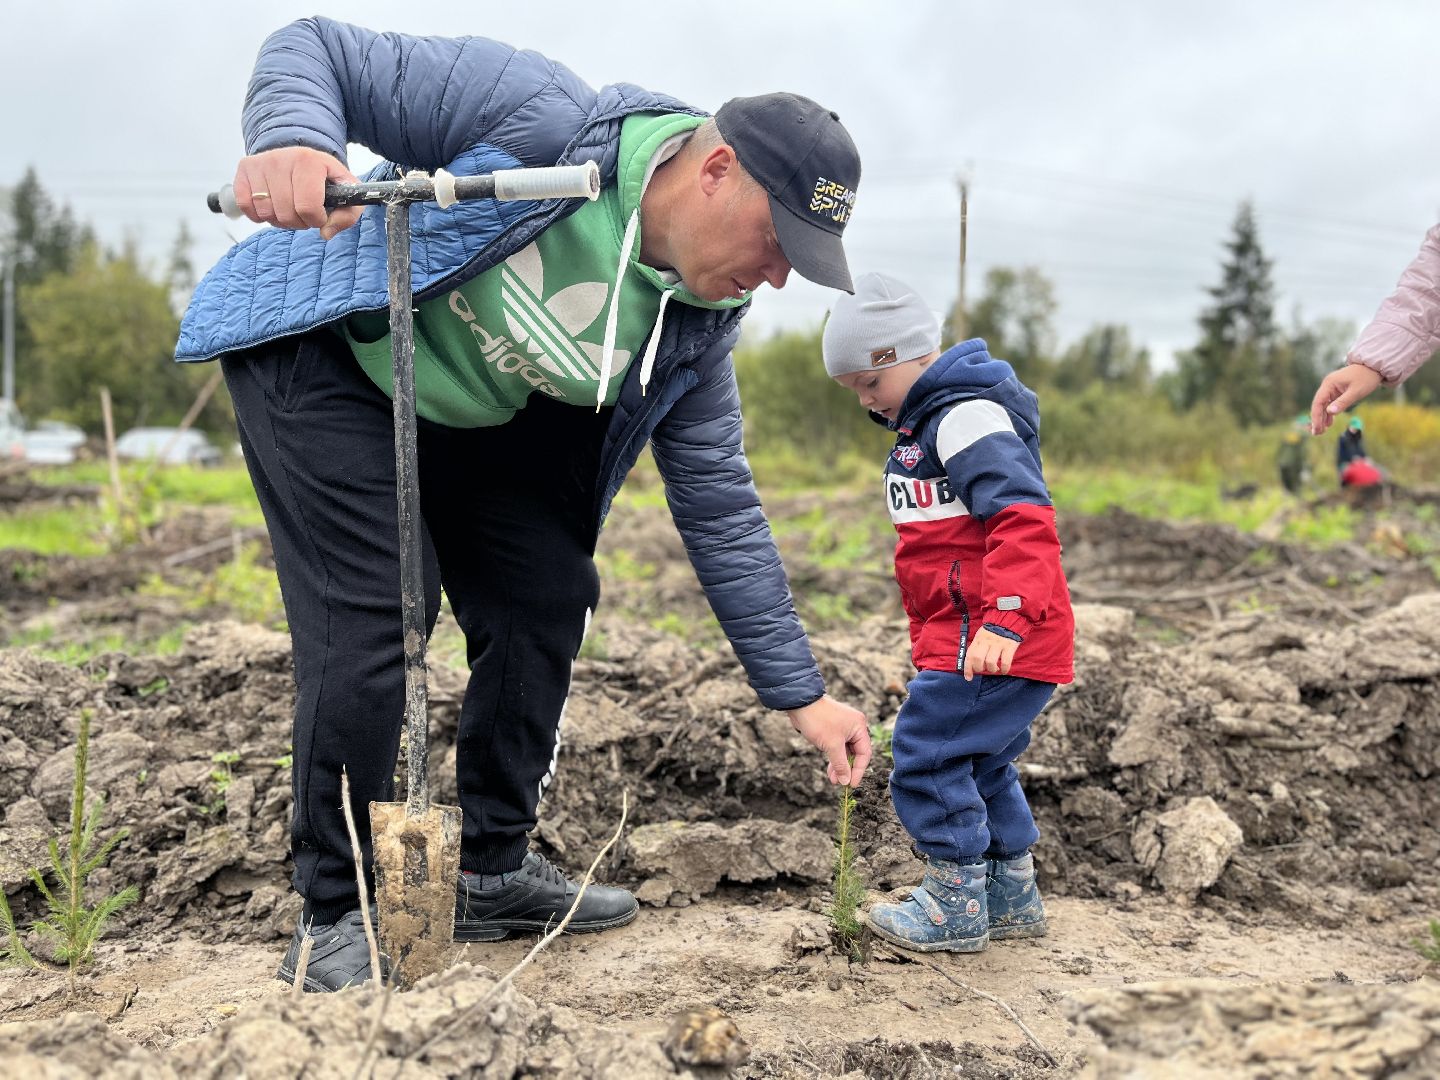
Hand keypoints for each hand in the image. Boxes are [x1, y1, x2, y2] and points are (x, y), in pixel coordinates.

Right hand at [232, 147, 362, 239]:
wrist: (298, 157)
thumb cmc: (322, 177)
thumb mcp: (345, 191)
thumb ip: (347, 215)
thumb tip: (326, 233)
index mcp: (308, 161)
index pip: (308, 207)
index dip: (316, 220)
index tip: (319, 214)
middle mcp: (281, 158)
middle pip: (286, 213)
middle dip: (299, 222)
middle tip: (304, 212)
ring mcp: (260, 163)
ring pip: (266, 212)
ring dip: (279, 220)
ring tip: (289, 208)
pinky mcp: (244, 169)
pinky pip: (246, 206)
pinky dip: (258, 214)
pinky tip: (272, 206)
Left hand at [787, 695, 870, 787]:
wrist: (800, 704)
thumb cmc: (818, 721)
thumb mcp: (831, 745)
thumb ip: (841, 764)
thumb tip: (846, 781)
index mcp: (859, 727)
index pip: (864, 753)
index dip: (858, 770)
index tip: (851, 784)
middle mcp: (854, 727)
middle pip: (856, 753)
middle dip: (847, 769)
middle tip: (841, 783)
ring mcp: (843, 728)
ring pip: (845, 752)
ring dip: (840, 765)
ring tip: (833, 779)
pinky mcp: (833, 730)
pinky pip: (837, 747)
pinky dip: (834, 758)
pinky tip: (830, 770)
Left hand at [964, 627, 1019, 680]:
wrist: (1008, 619)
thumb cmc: (993, 631)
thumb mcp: (981, 636)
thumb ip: (977, 647)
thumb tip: (972, 664)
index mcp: (978, 640)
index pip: (969, 655)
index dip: (968, 669)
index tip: (968, 678)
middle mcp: (986, 642)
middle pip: (978, 659)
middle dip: (979, 668)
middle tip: (983, 670)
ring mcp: (998, 644)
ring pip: (990, 662)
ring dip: (991, 670)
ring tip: (994, 669)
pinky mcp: (1009, 646)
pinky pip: (1006, 661)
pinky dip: (1004, 669)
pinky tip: (1004, 670)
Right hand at [1309, 363, 1382, 434]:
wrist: (1374, 367)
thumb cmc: (1366, 378)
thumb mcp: (1356, 392)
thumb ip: (1343, 402)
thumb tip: (1330, 412)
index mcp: (1329, 384)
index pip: (1318, 402)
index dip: (1316, 416)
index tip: (1317, 428)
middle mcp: (1327, 385)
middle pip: (1318, 404)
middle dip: (1317, 419)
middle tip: (1317, 433)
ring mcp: (1331, 388)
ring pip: (1323, 405)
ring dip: (1322, 418)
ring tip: (1322, 431)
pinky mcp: (1337, 391)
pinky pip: (1330, 403)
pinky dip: (1329, 413)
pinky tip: (1329, 423)